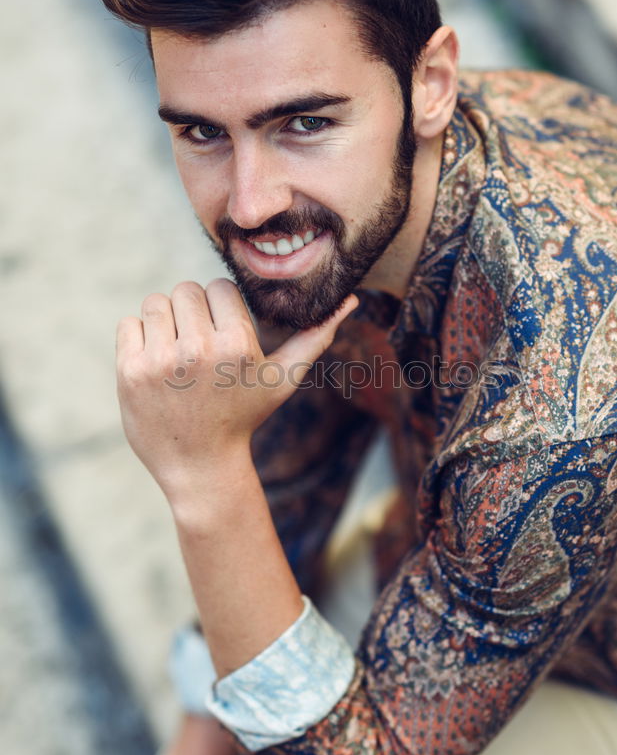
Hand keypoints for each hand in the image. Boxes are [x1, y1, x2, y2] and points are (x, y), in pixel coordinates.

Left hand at [116, 278, 356, 504]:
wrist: (201, 467)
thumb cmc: (245, 417)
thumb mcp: (283, 379)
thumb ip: (315, 337)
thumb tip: (349, 300)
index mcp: (237, 345)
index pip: (219, 287)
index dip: (221, 308)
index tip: (223, 334)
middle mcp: (198, 349)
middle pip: (186, 289)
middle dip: (192, 311)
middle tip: (198, 343)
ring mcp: (161, 361)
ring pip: (156, 302)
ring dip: (165, 321)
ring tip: (176, 351)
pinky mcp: (130, 372)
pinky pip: (128, 324)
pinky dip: (139, 338)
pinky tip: (155, 364)